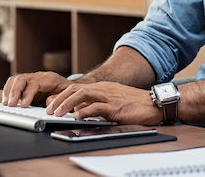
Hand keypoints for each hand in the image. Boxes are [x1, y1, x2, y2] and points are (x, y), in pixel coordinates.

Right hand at [1, 71, 72, 106]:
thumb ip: (58, 99)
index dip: (27, 93)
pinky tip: (6, 100)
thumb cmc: (69, 92)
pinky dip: (8, 90)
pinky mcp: (27, 83)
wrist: (71, 87)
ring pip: (16, 79)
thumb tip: (47, 104)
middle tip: (10, 105)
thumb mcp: (67, 96)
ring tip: (6, 103)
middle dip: (14, 92)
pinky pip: (14, 82)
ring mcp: (32, 78)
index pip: (34, 83)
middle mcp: (39, 76)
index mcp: (49, 78)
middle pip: (22, 79)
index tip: (23, 105)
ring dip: (9, 91)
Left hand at [46, 81, 162, 125]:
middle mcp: (104, 89)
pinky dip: (85, 111)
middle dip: (59, 99)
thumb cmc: (136, 104)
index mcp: (103, 88)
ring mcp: (110, 97)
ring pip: (82, 95)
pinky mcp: (116, 107)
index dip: (62, 95)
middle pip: (76, 89)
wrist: (155, 103)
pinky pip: (97, 107)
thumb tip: (80, 111)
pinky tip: (77, 117)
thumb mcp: (114, 101)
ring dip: (67, 104)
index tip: (51, 104)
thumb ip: (97, 104)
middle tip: (49, 110)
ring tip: (57, 113)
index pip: (76, 88)